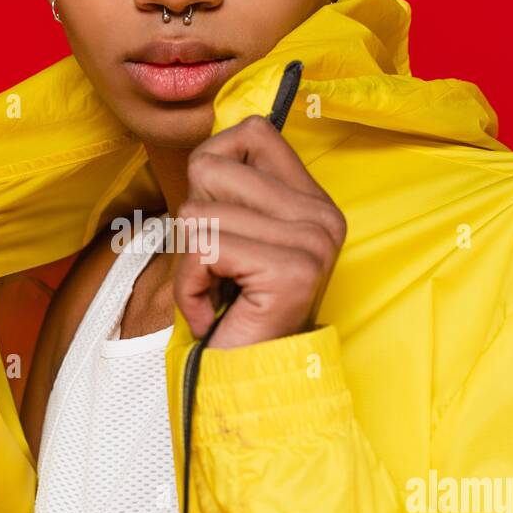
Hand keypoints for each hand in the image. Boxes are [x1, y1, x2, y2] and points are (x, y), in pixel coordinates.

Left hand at [174, 115, 345, 348]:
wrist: (247, 381)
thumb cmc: (231, 311)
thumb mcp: (230, 235)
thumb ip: (228, 188)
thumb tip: (206, 148)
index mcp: (314, 201)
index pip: (252, 131)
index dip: (211, 169)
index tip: (219, 224)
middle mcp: (323, 216)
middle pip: (211, 168)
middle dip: (192, 223)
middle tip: (217, 269)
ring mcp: (313, 242)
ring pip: (198, 211)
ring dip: (188, 262)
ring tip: (218, 292)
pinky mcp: (292, 270)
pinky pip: (202, 249)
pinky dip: (190, 287)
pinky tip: (215, 311)